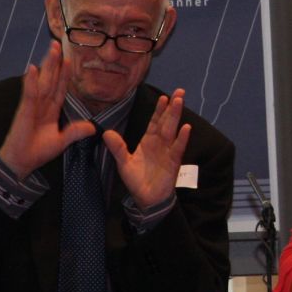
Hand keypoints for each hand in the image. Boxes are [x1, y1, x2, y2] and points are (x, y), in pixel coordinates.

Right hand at [0, 43, 97, 177]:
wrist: (20, 162)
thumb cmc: (36, 151)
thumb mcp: (61, 141)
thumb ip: (75, 132)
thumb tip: (93, 127)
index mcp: (50, 110)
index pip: (59, 88)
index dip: (64, 74)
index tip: (69, 60)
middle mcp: (41, 104)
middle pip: (50, 79)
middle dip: (54, 62)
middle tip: (58, 44)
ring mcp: (32, 106)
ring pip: (42, 81)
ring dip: (46, 65)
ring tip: (51, 48)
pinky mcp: (24, 111)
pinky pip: (29, 94)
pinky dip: (31, 81)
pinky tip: (33, 68)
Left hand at [103, 87, 191, 209]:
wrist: (147, 199)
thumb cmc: (136, 180)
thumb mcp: (124, 163)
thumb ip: (117, 148)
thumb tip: (106, 133)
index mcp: (148, 141)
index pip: (155, 122)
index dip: (159, 110)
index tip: (163, 97)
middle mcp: (160, 143)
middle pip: (166, 122)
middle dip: (172, 107)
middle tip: (179, 92)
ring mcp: (168, 151)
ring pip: (172, 131)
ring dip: (176, 117)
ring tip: (180, 102)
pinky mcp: (173, 162)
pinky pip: (178, 148)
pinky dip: (182, 138)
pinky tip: (186, 128)